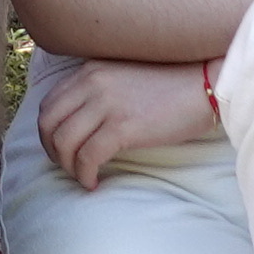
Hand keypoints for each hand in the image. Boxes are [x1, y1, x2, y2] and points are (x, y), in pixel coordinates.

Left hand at [33, 56, 216, 191]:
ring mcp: (106, 104)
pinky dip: (85, 175)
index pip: (49, 103)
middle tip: (66, 166)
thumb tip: (82, 121)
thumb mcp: (125, 76)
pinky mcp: (123, 127)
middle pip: (48, 123)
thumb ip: (100, 90)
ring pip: (64, 142)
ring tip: (82, 176)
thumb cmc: (172, 84)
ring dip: (68, 166)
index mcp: (90, 70)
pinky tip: (94, 183)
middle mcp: (92, 83)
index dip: (48, 132)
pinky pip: (88, 157)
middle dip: (51, 151)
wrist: (205, 85)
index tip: (59, 148)